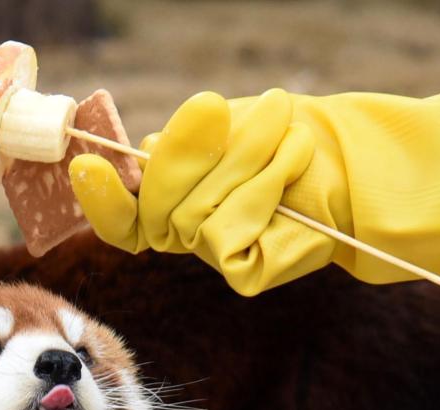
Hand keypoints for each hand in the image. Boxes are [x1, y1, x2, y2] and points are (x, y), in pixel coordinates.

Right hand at [69, 89, 338, 295]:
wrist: (353, 162)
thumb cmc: (280, 137)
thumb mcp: (223, 128)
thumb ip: (180, 145)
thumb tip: (149, 149)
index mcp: (169, 203)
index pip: (121, 220)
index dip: (100, 200)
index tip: (86, 164)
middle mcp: (184, 235)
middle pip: (155, 207)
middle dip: (184, 153)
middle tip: (213, 105)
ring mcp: (214, 257)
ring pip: (196, 212)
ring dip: (243, 153)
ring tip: (278, 115)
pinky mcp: (245, 273)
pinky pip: (231, 229)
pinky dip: (267, 181)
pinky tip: (294, 156)